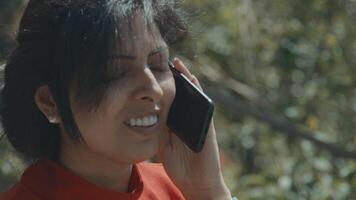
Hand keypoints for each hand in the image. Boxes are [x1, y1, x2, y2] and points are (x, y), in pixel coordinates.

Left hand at [157, 58, 230, 199]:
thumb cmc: (180, 166)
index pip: (170, 102)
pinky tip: (192, 79)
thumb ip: (160, 130)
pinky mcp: (208, 125)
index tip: (153, 74)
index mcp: (176, 125)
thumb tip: (151, 113)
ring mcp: (199, 121)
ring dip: (187, 79)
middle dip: (174, 79)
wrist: (197, 183)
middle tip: (165, 61)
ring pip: (194, 96)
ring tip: (177, 64)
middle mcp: (188, 120)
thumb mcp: (164, 146)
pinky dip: (199, 91)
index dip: (163, 89)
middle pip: (181, 96)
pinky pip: (204, 104)